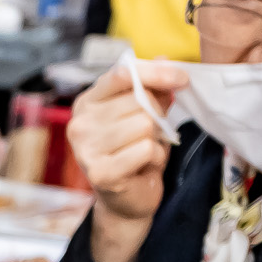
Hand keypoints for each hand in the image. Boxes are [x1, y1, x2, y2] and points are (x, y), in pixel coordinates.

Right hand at [64, 59, 187, 261]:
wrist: (126, 201)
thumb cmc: (134, 152)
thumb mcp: (144, 113)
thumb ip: (152, 87)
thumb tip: (166, 60)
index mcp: (87, 102)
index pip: (122, 73)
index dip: (156, 72)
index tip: (182, 78)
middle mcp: (80, 124)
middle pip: (139, 100)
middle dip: (156, 116)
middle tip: (148, 134)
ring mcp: (86, 150)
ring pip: (144, 124)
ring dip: (155, 139)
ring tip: (143, 151)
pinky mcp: (101, 173)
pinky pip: (146, 149)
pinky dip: (154, 157)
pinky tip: (142, 166)